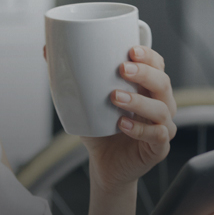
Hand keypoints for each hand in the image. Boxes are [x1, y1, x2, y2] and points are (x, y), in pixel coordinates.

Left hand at [81, 46, 177, 190]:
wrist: (103, 164)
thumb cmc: (101, 131)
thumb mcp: (84, 102)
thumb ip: (72, 77)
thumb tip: (49, 51)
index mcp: (147, 89)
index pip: (157, 66)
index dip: (149, 56)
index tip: (131, 50)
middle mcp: (160, 104)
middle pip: (162, 82)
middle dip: (144, 73)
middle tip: (122, 69)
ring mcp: (163, 126)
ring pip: (161, 108)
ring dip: (139, 100)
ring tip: (115, 98)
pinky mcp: (159, 147)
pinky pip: (158, 134)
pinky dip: (140, 129)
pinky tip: (123, 124)